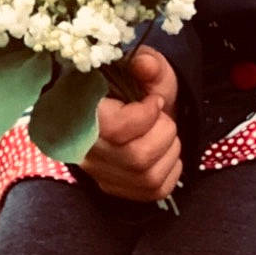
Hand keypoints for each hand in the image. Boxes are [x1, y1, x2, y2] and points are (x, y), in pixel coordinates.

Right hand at [81, 46, 183, 202]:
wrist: (136, 112)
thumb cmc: (138, 90)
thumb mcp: (145, 69)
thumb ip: (148, 64)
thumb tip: (145, 63)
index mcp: (83, 115)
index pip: (115, 129)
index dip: (145, 115)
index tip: (154, 101)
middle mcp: (85, 151)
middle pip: (137, 157)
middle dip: (164, 132)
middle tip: (162, 117)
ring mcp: (99, 174)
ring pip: (149, 176)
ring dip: (170, 150)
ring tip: (163, 132)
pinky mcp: (114, 189)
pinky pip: (156, 190)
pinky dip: (172, 169)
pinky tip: (164, 151)